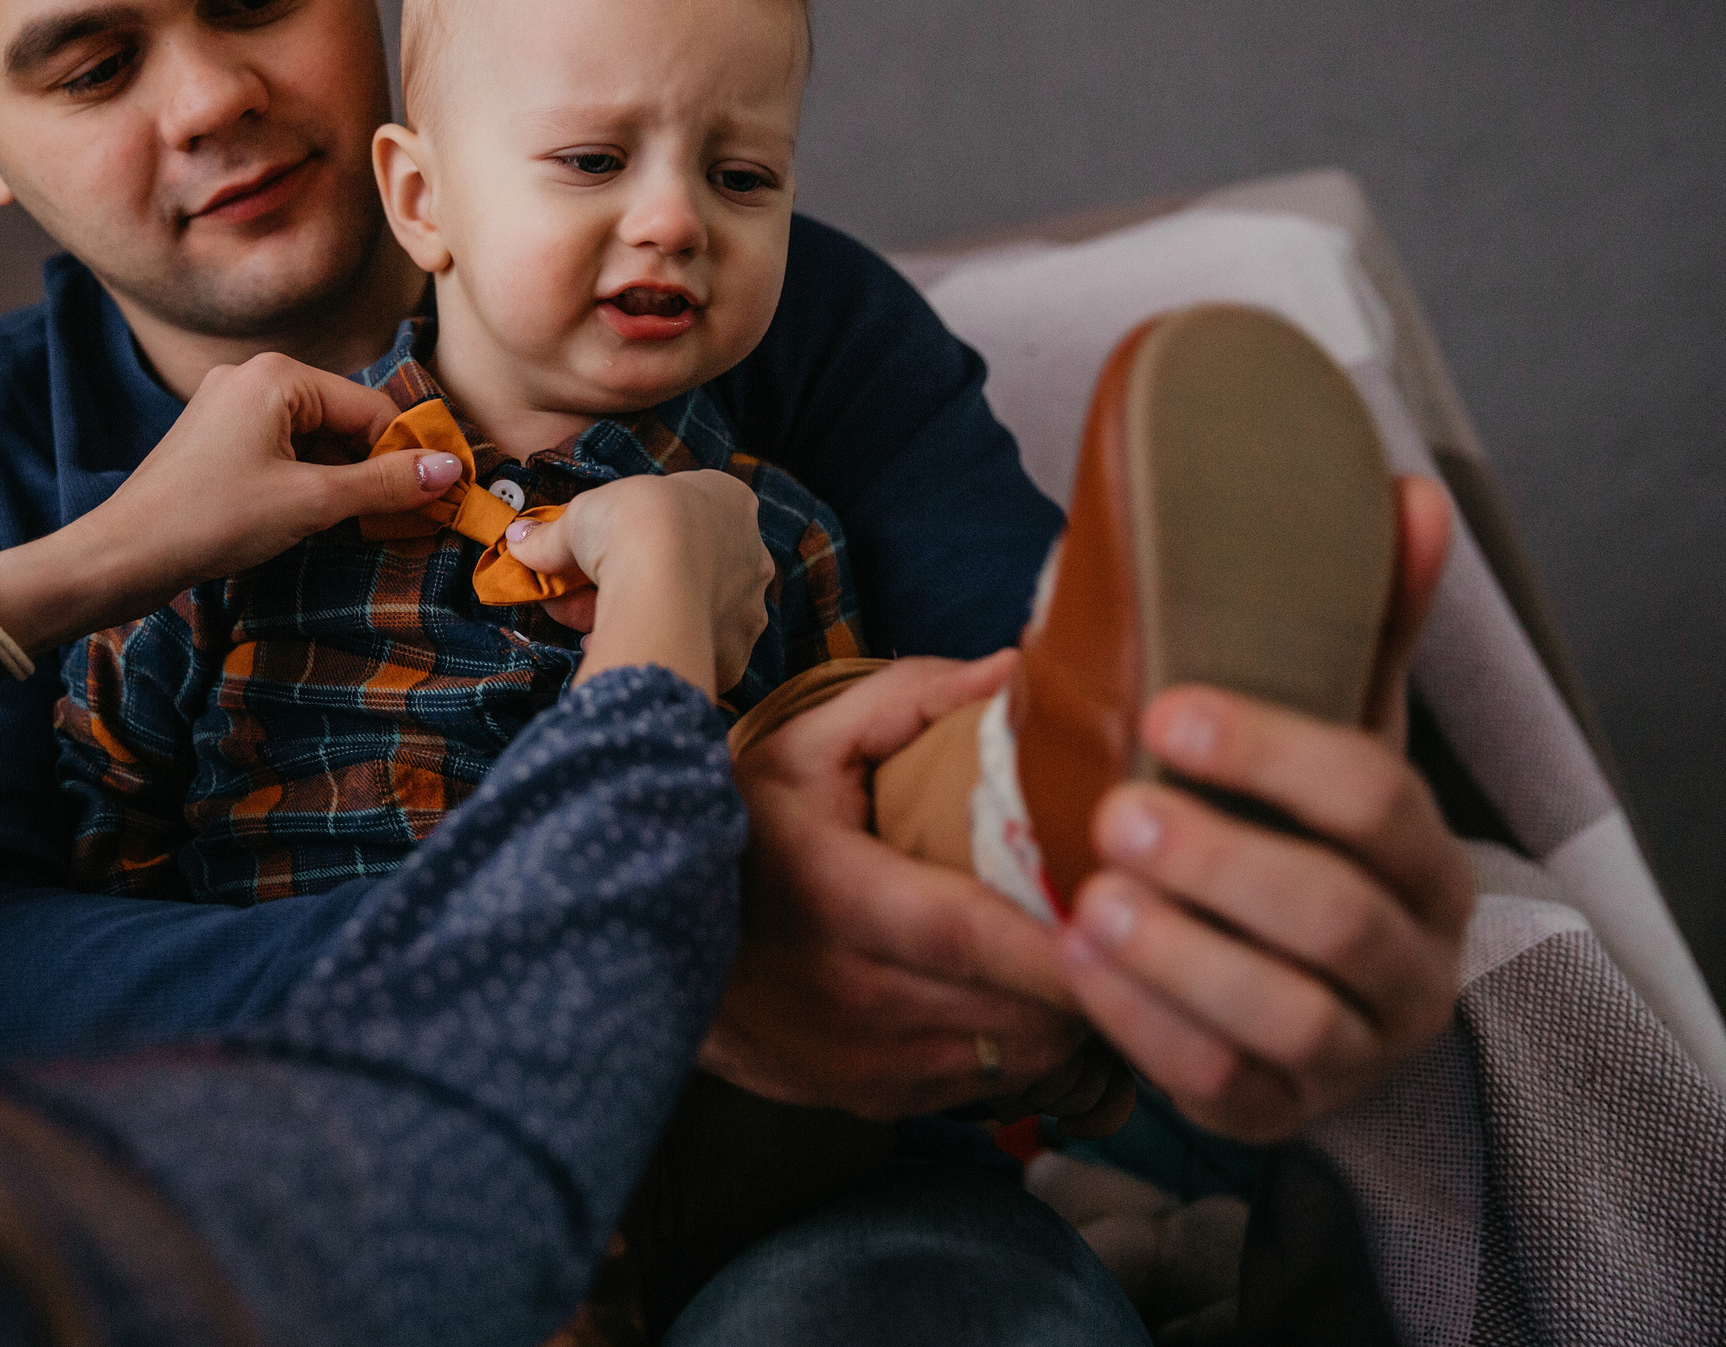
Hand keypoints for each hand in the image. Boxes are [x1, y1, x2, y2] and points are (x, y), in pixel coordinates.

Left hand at [0, 354, 457, 698]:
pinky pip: (280, 451)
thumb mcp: (310, 503)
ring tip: (359, 525)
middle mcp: (252, 377)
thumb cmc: (211, 520)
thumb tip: (447, 470)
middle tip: (404, 517)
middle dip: (372, 468)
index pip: (369, 407)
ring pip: (312, 439)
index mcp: (277, 375)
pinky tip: (312, 520)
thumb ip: (382, 483)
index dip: (406, 452)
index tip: (440, 492)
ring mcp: (228, 407)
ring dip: (340, 480)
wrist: (123, 555)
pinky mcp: (214, 441)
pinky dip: (305, 482)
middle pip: (341, 419)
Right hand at [501, 470, 771, 695]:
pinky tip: (617, 645)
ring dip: (639, 615)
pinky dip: (654, 649)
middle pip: (682, 565)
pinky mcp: (737, 653)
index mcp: (728, 499)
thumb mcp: (580, 516)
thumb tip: (520, 540)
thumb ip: (553, 534)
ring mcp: (749, 605)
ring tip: (588, 626)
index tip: (590, 550)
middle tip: (578, 592)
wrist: (661, 585)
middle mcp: (751, 550)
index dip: (624, 534)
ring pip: (686, 610)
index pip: (676, 513)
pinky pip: (686, 651)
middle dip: (627, 580)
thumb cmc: (633, 527)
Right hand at [704, 652, 1128, 1125]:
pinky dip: (1026, 1045)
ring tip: (1090, 952)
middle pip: (1018, 1007)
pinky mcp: (869, 1098)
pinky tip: (1025, 994)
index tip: (1130, 914)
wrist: (632, 944)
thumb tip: (1015, 672)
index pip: (964, 933)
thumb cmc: (736, 831)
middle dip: (1097, 973)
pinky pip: (989, 1086)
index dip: (1056, 938)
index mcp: (829, 896)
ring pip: (1019, 1056)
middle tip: (1139, 918)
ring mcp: (860, 1061)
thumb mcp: (802, 747)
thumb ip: (907, 701)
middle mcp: (846, 995)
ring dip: (1071, 1012)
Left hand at [1057, 473, 1474, 1140]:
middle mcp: (1412, 964)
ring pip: (1284, 1017)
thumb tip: (1405, 496)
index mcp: (1429, 861)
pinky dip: (1144, 1025)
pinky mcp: (1280, 1113)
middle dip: (1222, 863)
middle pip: (1334, 918)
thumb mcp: (1338, 733)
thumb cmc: (1307, 837)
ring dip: (1178, 955)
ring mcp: (1352, 1051)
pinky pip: (1221, 1084)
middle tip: (1114, 813)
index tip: (1166, 711)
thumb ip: (1365, 629)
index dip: (1277, 755)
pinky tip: (1075, 962)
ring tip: (1087, 898)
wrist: (1306, 985)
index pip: (1380, 799)